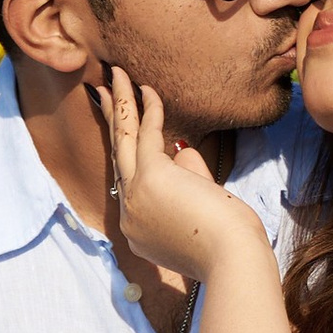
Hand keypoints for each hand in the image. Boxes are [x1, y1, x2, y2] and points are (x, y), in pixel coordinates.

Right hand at [100, 67, 269, 287]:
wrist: (232, 259)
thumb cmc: (228, 242)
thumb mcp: (200, 209)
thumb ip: (188, 177)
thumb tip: (181, 149)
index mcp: (140, 231)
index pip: (131, 185)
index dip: (133, 155)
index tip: (133, 136)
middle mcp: (130, 215)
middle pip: (116, 158)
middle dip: (110, 122)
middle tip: (100, 93)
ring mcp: (135, 196)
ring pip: (122, 140)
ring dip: (120, 102)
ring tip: (116, 73)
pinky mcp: (150, 177)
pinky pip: (146, 134)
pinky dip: (149, 108)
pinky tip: (147, 88)